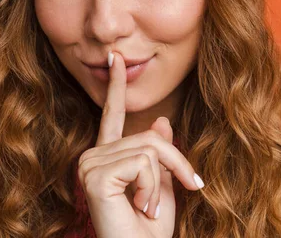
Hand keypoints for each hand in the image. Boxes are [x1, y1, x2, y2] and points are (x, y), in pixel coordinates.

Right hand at [76, 51, 203, 237]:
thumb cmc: (149, 230)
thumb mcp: (162, 185)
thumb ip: (160, 155)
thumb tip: (161, 120)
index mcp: (108, 156)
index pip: (112, 115)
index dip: (115, 86)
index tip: (116, 59)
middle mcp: (94, 155)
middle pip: (150, 135)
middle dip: (177, 162)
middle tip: (190, 186)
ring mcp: (90, 164)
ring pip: (150, 147)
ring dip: (166, 178)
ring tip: (149, 207)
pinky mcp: (95, 174)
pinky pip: (143, 162)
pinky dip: (152, 187)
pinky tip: (139, 207)